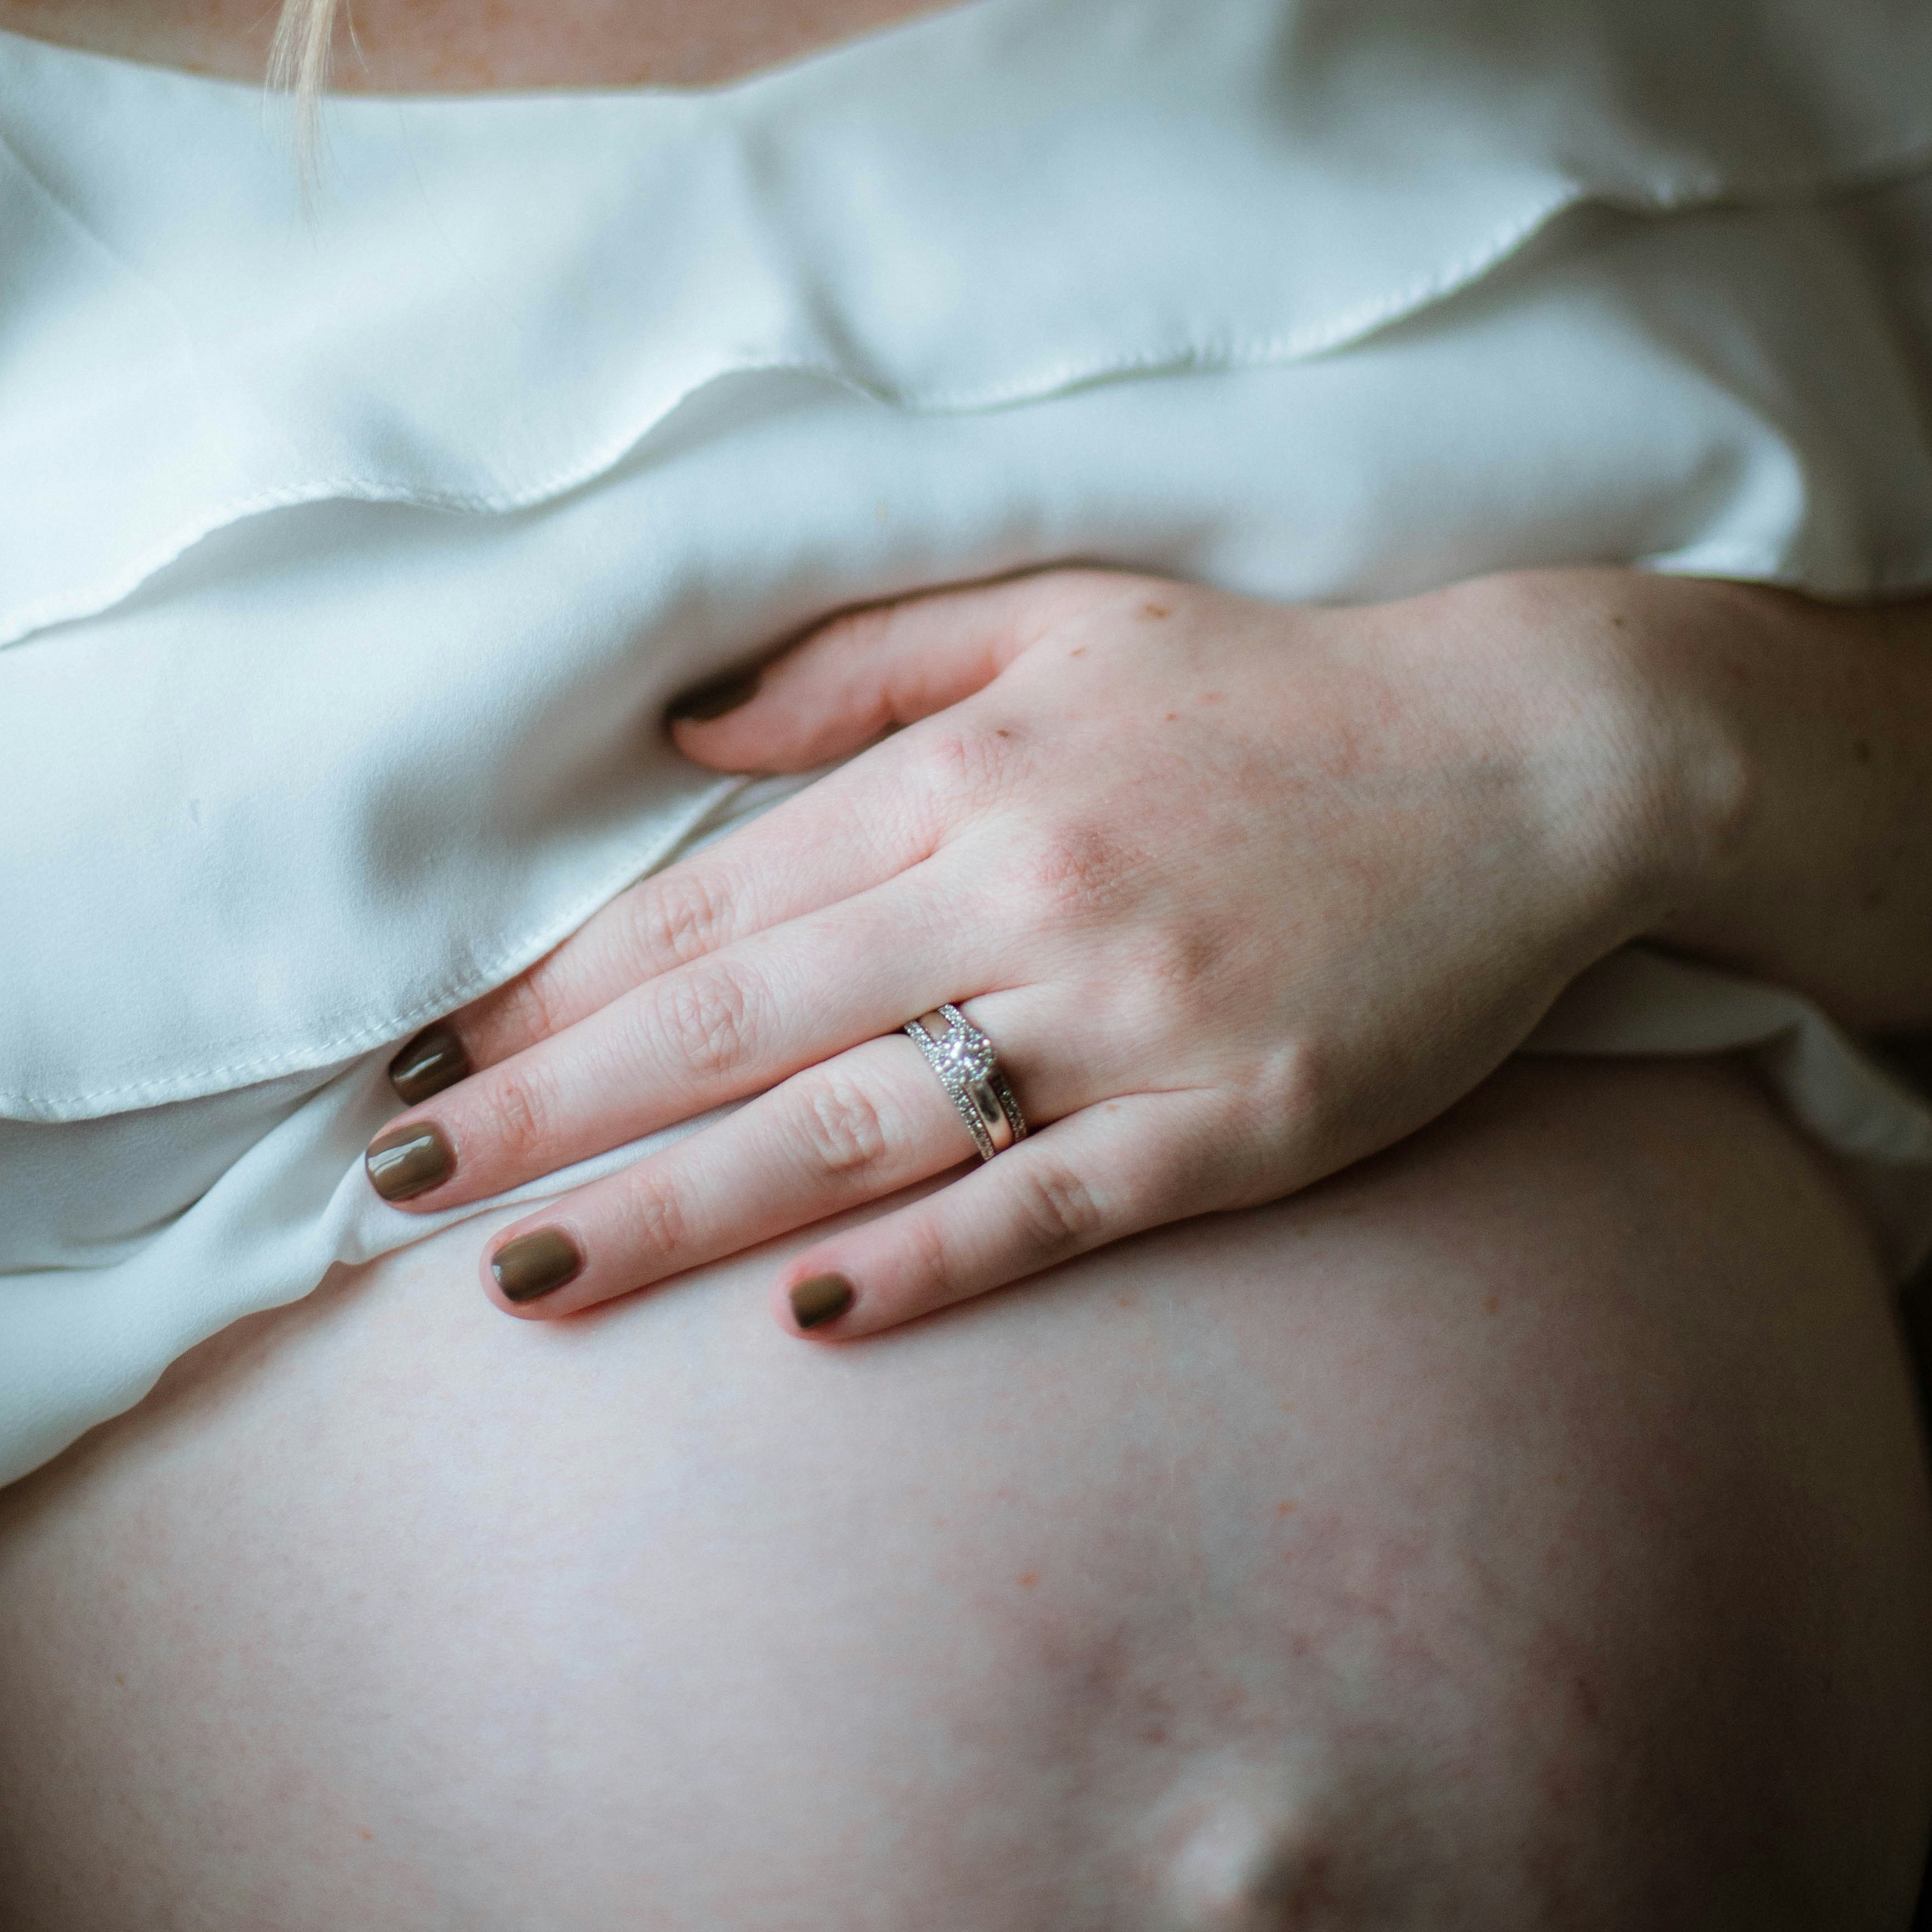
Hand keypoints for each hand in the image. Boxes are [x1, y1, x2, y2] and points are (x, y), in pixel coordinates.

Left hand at [366, 566, 1713, 1337]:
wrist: (1533, 755)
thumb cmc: (1275, 688)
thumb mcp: (1062, 615)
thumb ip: (860, 665)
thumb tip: (678, 730)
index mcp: (966, 774)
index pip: (707, 904)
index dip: (551, 987)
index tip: (428, 1052)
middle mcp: (1022, 892)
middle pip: (735, 1027)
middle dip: (548, 1110)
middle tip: (398, 1184)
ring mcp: (1127, 1018)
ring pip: (852, 1132)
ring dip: (675, 1213)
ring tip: (523, 1278)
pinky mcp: (1236, 1123)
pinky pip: (1043, 1208)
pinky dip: (918, 1262)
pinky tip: (799, 1316)